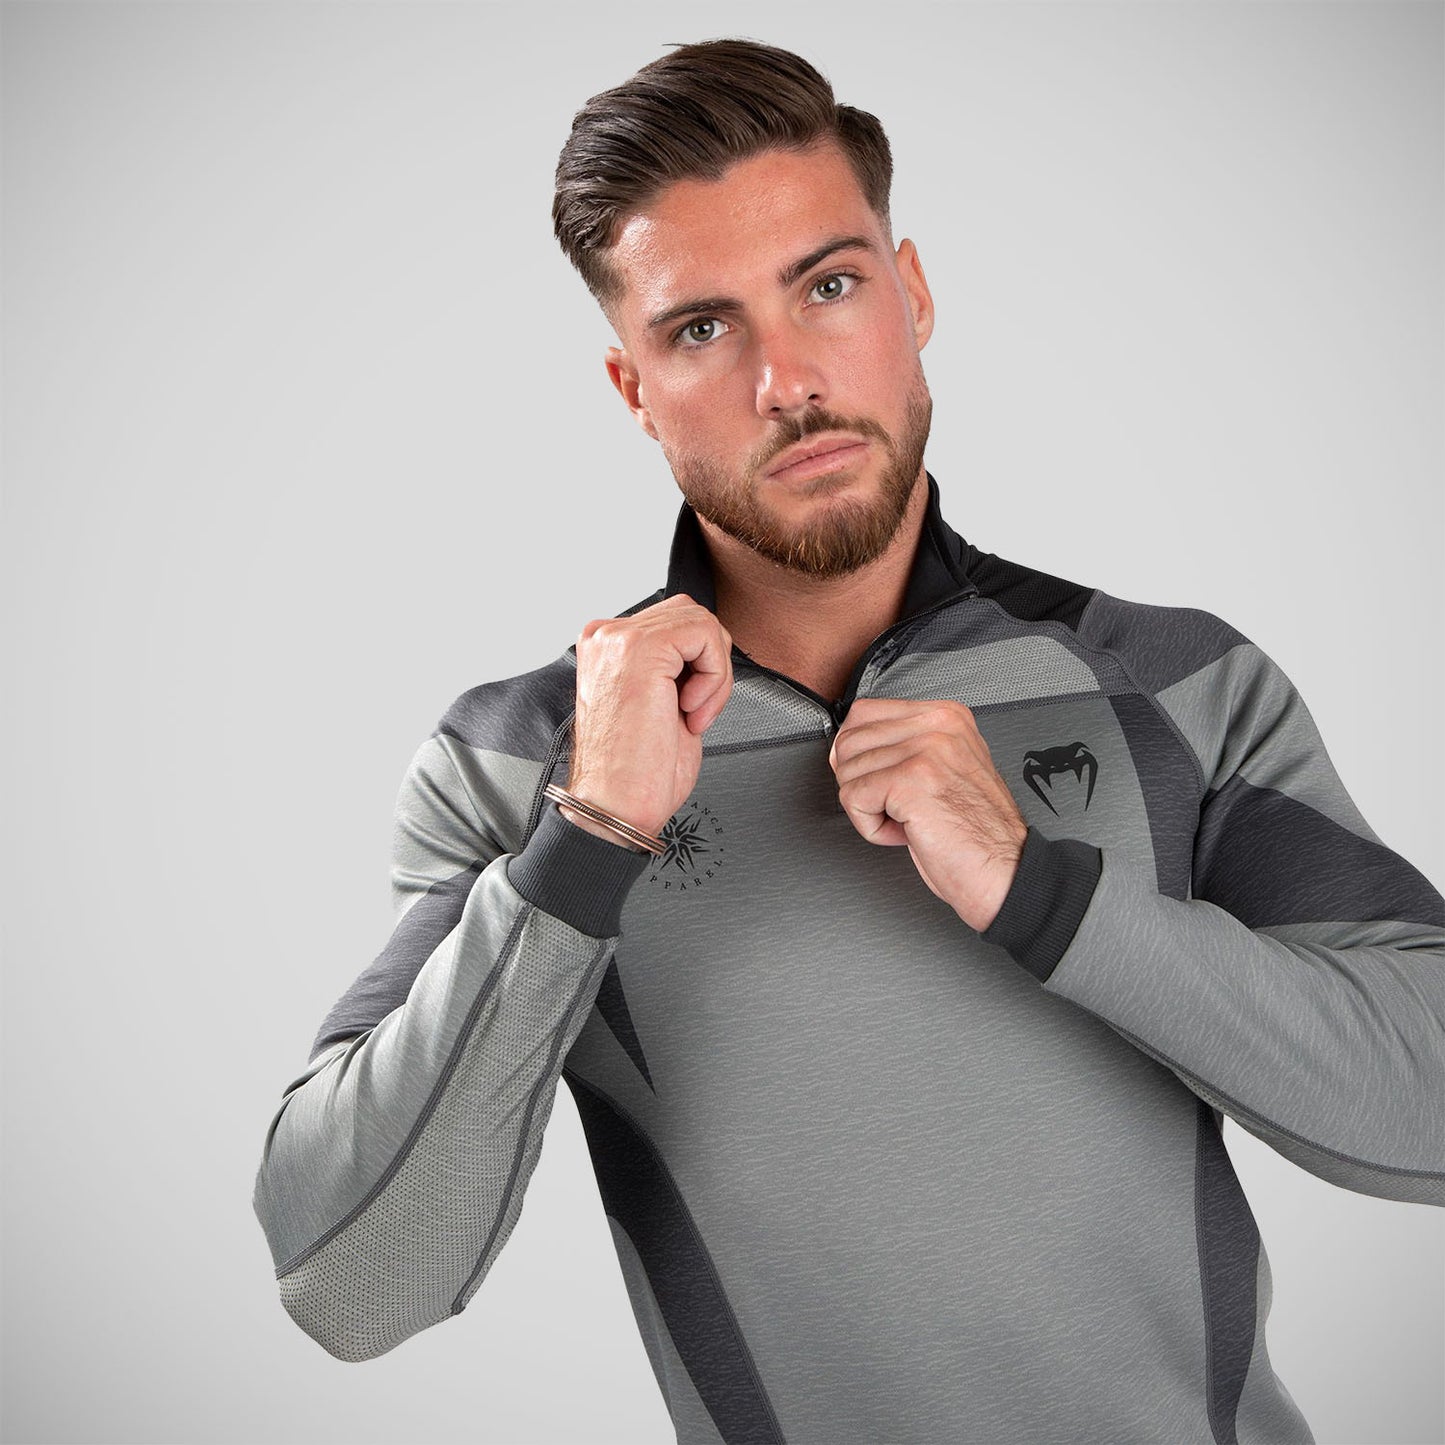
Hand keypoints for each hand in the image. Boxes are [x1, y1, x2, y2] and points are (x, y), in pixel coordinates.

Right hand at [566, 594, 732, 842]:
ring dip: (714, 673)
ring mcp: (618, 638)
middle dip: (711, 664)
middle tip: (695, 711)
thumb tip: (709, 647)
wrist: (616, 807)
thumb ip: (676, 665)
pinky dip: (714, 676)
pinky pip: (705, 635)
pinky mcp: (640, 648)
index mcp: (607, 648)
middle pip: (691, 614)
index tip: (687, 709)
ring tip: (691, 713)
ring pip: (702, 622)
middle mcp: (606, 637)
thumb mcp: (661, 701)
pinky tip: (689, 710)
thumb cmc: (637, 771)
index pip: (676, 622)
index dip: (700, 665)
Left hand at [828, 698, 1027, 930]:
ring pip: (847, 770)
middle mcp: (938, 726)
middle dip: (858, 782)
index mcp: (946, 717)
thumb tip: (851, 746)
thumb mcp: (944, 770)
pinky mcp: (910, 780)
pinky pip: (852, 798)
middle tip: (894, 807)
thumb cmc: (976, 833)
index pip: (865, 713)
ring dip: (867, 808)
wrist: (1005, 872)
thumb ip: (906, 747)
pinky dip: (870, 827)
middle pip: (849, 740)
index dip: (856, 754)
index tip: (877, 781)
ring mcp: (925, 750)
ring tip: (908, 821)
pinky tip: (905, 833)